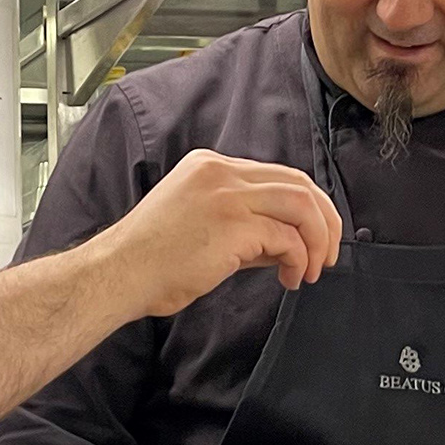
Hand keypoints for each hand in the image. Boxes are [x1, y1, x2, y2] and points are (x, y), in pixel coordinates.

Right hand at [101, 150, 342, 320]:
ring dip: (318, 239)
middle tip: (328, 253)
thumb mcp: (197, 228)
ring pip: (301, 203)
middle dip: (324, 219)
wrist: (117, 275)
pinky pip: (287, 237)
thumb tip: (284, 245)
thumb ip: (242, 228)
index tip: (312, 237)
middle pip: (298, 182)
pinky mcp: (232, 224)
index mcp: (209, 167)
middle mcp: (220, 172)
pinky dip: (298, 258)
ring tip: (313, 269)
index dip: (304, 207)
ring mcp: (226, 195)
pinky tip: (290, 278)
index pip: (276, 176)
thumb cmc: (148, 261)